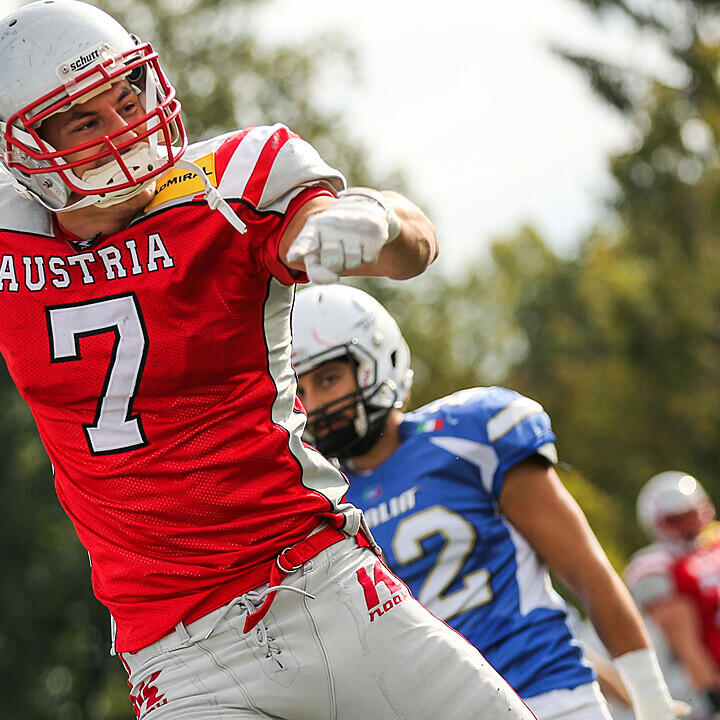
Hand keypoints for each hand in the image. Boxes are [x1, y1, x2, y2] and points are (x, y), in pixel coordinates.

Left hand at [286, 187, 400, 283]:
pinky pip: (368, 259)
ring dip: (354, 259)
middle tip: (341, 248)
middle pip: (332, 265)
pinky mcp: (373, 231)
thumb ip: (316, 268)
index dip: (299, 250)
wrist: (366, 206)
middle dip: (337, 264)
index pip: (305, 241)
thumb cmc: (337, 233)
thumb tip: (331, 279)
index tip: (293, 256)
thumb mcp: (319, 246)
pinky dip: (367, 255)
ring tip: (353, 241)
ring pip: (352, 264)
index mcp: (314, 227)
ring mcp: (354, 227)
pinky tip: (364, 240)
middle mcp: (332, 224)